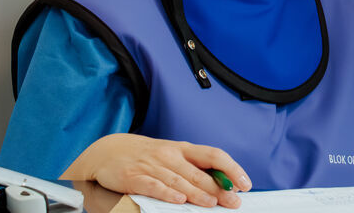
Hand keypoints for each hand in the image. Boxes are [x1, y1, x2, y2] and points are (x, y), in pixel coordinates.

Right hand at [61, 134, 251, 206]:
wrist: (108, 150)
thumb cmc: (147, 156)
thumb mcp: (172, 156)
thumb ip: (194, 168)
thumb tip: (222, 183)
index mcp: (183, 149)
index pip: (214, 155)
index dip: (231, 168)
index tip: (244, 183)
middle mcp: (170, 155)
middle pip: (199, 173)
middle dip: (218, 188)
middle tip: (233, 201)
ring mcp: (152, 166)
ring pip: (179, 181)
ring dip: (197, 193)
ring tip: (211, 203)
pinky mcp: (134, 177)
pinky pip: (153, 186)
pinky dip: (166, 193)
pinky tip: (178, 200)